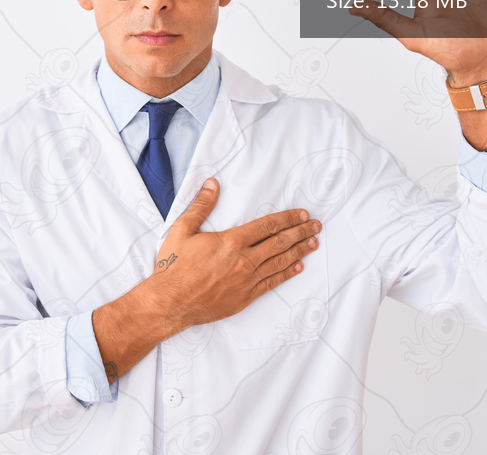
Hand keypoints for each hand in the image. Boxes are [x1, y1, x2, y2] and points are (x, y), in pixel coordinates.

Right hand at [144, 177, 321, 334]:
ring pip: (280, 262)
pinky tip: (297, 267)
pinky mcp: (245, 297)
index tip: (301, 214)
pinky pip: (272, 283)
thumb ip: (200, 206)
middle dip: (300, 232)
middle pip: (279, 242)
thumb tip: (212, 184)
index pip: (267, 225)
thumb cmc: (174, 267)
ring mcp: (246, 280)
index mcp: (231, 241)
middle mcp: (244, 260)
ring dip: (299, 251)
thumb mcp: (183, 229)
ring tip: (313, 243)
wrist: (170, 302)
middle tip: (316, 226)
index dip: (287, 218)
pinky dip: (287, 273)